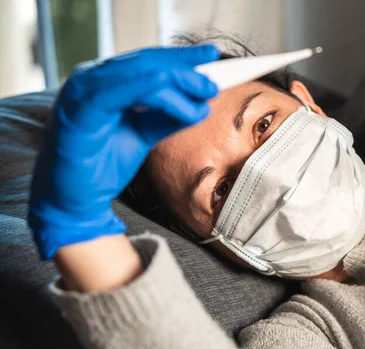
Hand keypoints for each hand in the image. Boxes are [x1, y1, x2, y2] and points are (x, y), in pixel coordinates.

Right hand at [29, 45, 219, 259]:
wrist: (75, 200)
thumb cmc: (101, 165)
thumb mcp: (143, 135)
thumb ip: (167, 118)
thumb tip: (201, 105)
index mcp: (106, 82)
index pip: (149, 60)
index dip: (182, 57)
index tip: (212, 56)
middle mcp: (93, 79)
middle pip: (147, 61)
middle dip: (186, 69)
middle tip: (213, 84)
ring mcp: (83, 90)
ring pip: (140, 72)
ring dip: (178, 81)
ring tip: (205, 94)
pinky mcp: (79, 109)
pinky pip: (121, 91)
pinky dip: (155, 93)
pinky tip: (178, 101)